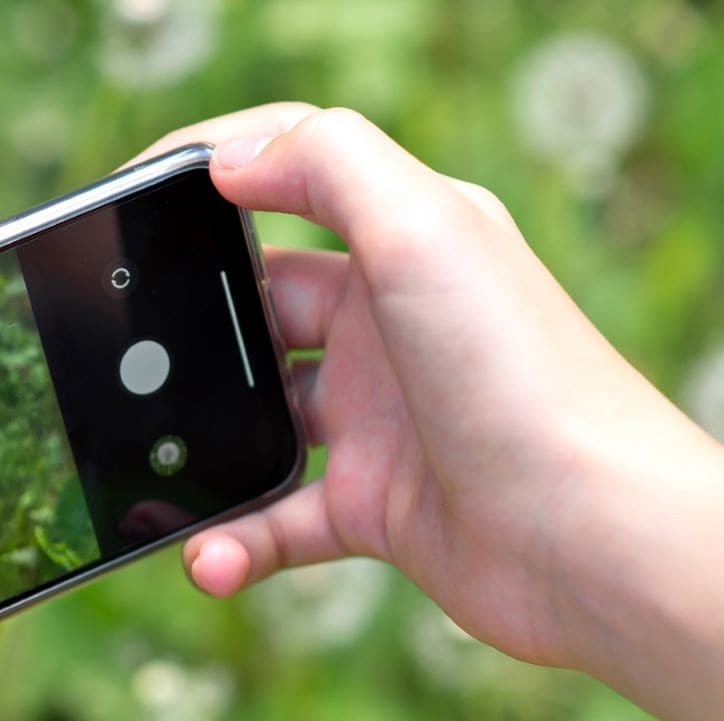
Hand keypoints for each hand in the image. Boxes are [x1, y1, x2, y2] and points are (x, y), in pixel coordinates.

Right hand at [136, 105, 723, 720]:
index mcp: (405, 245)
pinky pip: (275, 521)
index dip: (212, 180)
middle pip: (256, 311)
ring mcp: (377, 422)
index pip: (292, 183)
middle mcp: (388, 328)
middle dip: (190, 334)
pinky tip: (205, 560)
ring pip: (255, 422)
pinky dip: (233, 542)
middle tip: (127, 361)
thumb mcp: (426, 231)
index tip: (128, 204)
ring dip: (198, 451)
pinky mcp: (372, 509)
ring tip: (150, 475)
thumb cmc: (523, 377)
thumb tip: (227, 157)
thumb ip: (326, 165)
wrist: (596, 542)